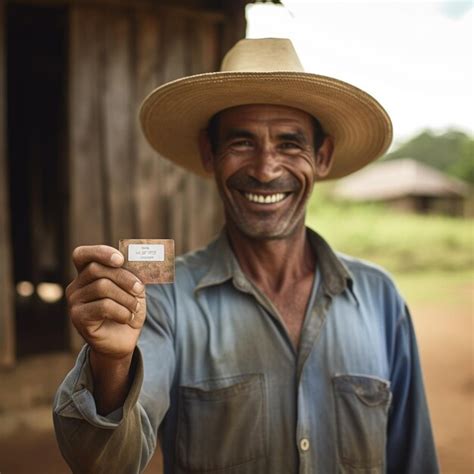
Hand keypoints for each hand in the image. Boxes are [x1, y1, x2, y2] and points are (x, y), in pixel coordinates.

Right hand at [66, 245, 145, 359]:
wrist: (124, 340)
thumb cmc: (128, 309)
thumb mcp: (134, 288)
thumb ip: (132, 272)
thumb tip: (139, 258)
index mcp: (87, 274)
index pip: (82, 254)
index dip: (100, 252)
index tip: (121, 259)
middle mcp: (76, 286)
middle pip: (97, 269)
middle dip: (125, 278)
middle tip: (139, 289)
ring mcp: (74, 302)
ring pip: (102, 287)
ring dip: (126, 297)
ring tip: (134, 308)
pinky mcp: (78, 317)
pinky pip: (103, 306)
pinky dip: (122, 311)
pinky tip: (127, 318)